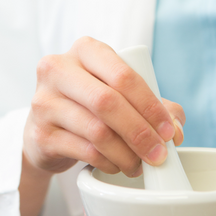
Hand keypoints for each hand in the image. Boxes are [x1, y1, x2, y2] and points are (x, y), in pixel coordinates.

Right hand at [23, 37, 184, 177]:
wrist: (45, 128)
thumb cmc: (89, 104)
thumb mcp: (120, 94)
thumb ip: (154, 105)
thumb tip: (175, 130)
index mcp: (85, 50)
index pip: (123, 74)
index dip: (150, 105)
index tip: (168, 131)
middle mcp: (58, 69)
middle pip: (108, 102)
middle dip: (140, 132)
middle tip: (158, 154)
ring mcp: (44, 101)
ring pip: (97, 130)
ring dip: (127, 153)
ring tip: (139, 164)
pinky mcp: (40, 134)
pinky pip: (84, 150)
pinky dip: (108, 162)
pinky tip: (116, 165)